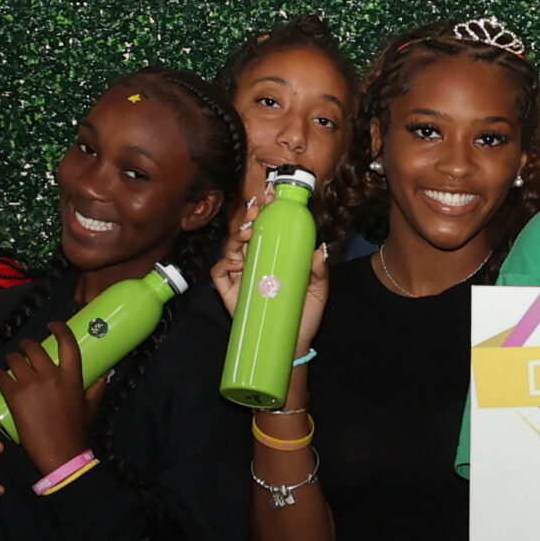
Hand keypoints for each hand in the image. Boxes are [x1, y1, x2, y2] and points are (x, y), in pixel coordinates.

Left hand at [0, 322, 96, 474]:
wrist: (61, 453)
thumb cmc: (77, 430)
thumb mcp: (92, 405)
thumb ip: (98, 387)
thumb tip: (105, 374)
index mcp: (72, 376)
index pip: (67, 342)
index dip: (59, 328)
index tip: (52, 326)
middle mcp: (52, 375)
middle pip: (34, 347)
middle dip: (25, 346)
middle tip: (23, 351)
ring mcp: (31, 385)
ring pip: (15, 359)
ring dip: (10, 359)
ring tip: (9, 364)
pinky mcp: (15, 396)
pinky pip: (1, 376)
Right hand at [211, 190, 328, 353]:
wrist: (291, 345)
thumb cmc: (303, 316)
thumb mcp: (318, 292)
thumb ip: (319, 272)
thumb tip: (320, 250)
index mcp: (277, 256)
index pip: (270, 228)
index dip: (267, 210)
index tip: (270, 195)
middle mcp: (257, 262)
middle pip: (249, 233)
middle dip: (251, 218)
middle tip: (257, 212)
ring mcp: (242, 276)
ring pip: (232, 248)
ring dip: (237, 238)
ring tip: (248, 235)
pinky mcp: (230, 292)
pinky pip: (219, 273)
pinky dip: (224, 264)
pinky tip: (237, 263)